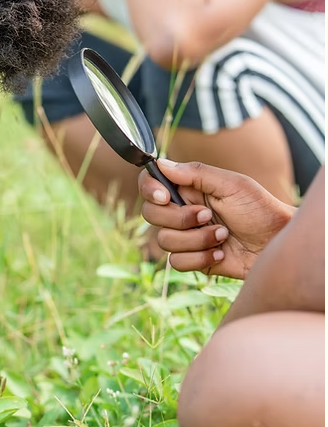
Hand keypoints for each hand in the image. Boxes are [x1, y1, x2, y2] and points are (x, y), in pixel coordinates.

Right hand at [138, 159, 295, 278]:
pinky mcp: (193, 259)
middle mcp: (181, 212)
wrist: (278, 243)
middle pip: (151, 215)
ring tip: (223, 235)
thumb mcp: (232, 185)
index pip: (150, 185)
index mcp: (187, 189)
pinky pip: (176, 262)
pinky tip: (221, 252)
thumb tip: (161, 163)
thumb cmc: (260, 209)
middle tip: (208, 215)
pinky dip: (200, 257)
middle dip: (180, 218)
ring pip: (164, 241)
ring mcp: (185, 236)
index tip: (165, 196)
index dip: (149, 190)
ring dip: (196, 239)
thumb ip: (196, 173)